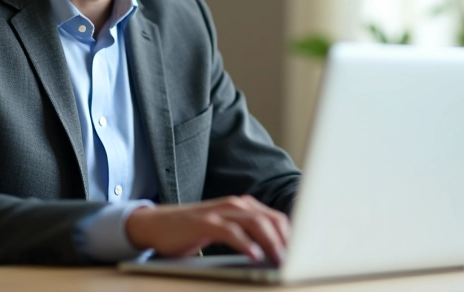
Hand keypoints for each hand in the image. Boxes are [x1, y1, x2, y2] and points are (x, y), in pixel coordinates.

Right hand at [125, 195, 289, 263]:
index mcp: (243, 206)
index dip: (293, 235)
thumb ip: (248, 235)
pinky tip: (255, 256)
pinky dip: (245, 244)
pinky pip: (231, 232)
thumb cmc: (194, 231)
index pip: (276, 218)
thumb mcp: (225, 230)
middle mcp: (235, 205)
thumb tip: (278, 252)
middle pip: (270, 219)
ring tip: (281, 259)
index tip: (306, 253)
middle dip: (287, 240)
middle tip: (298, 259)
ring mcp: (220, 212)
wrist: (158, 224)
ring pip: (255, 223)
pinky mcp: (205, 223)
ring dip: (271, 242)